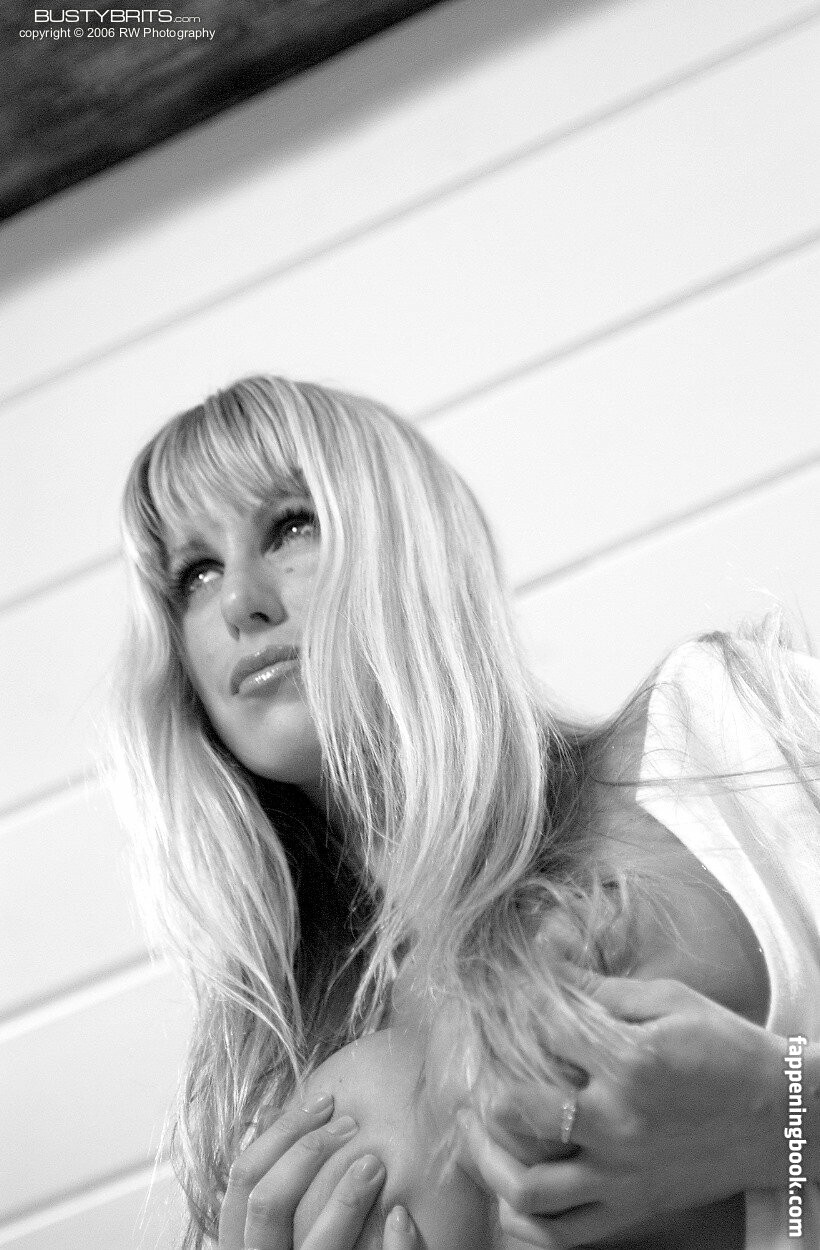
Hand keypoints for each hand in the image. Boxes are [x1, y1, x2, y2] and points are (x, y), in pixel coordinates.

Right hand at [219, 1091, 417, 1249]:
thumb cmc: (324, 1244)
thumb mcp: (284, 1223)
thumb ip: (277, 1182)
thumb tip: (270, 1112)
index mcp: (245, 1245)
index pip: (243, 1179)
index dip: (281, 1133)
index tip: (324, 1102)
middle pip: (267, 1205)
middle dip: (308, 1153)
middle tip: (351, 1124)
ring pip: (315, 1247)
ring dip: (346, 1198)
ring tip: (375, 1163)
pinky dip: (393, 1248)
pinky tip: (402, 1217)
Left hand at [456, 973, 784, 1246]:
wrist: (780, 1115)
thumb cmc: (725, 1047)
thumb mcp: (668, 1001)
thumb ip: (601, 989)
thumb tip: (545, 961)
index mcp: (630, 1061)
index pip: (544, 1031)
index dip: (513, 1008)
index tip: (496, 1000)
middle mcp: (620, 1122)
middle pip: (521, 1113)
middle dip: (486, 1088)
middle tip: (471, 1072)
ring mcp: (623, 1173)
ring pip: (531, 1188)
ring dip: (489, 1161)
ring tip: (473, 1131)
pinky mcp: (632, 1207)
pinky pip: (563, 1232)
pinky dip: (526, 1218)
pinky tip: (508, 1188)